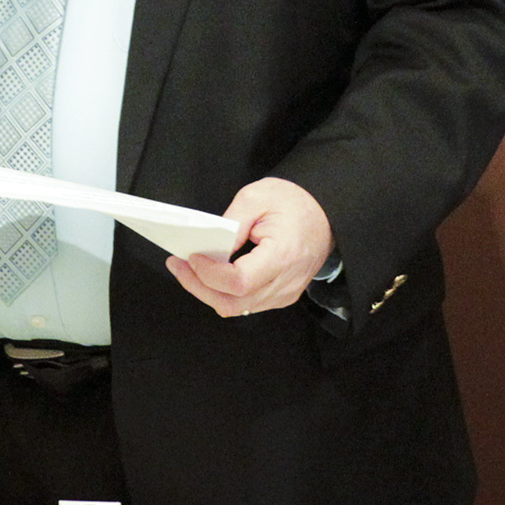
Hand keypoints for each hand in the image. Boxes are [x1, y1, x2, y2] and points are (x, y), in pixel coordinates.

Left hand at [166, 177, 333, 318]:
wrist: (327, 213)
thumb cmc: (296, 202)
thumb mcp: (257, 196)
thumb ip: (230, 223)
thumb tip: (208, 247)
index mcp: (283, 255)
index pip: (239, 282)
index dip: (209, 274)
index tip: (191, 256)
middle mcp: (286, 282)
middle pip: (233, 302)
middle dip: (199, 287)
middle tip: (177, 266)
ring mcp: (285, 293)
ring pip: (237, 308)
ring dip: (209, 292)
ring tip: (189, 270)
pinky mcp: (282, 295)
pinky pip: (247, 304)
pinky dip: (225, 293)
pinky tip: (212, 275)